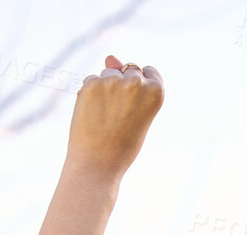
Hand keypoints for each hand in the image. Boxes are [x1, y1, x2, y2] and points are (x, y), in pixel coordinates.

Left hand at [66, 55, 164, 180]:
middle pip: (127, 71)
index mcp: (156, 92)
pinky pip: (91, 80)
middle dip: (122, 88)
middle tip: (119, 118)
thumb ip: (128, 83)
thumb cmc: (122, 145)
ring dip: (104, 90)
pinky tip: (92, 116)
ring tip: (105, 118)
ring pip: (108, 74)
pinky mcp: (91, 83)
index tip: (135, 106)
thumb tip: (110, 57)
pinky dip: (90, 95)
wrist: (98, 165)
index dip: (140, 88)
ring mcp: (112, 81)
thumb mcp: (136, 114)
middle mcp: (136, 82)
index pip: (149, 72)